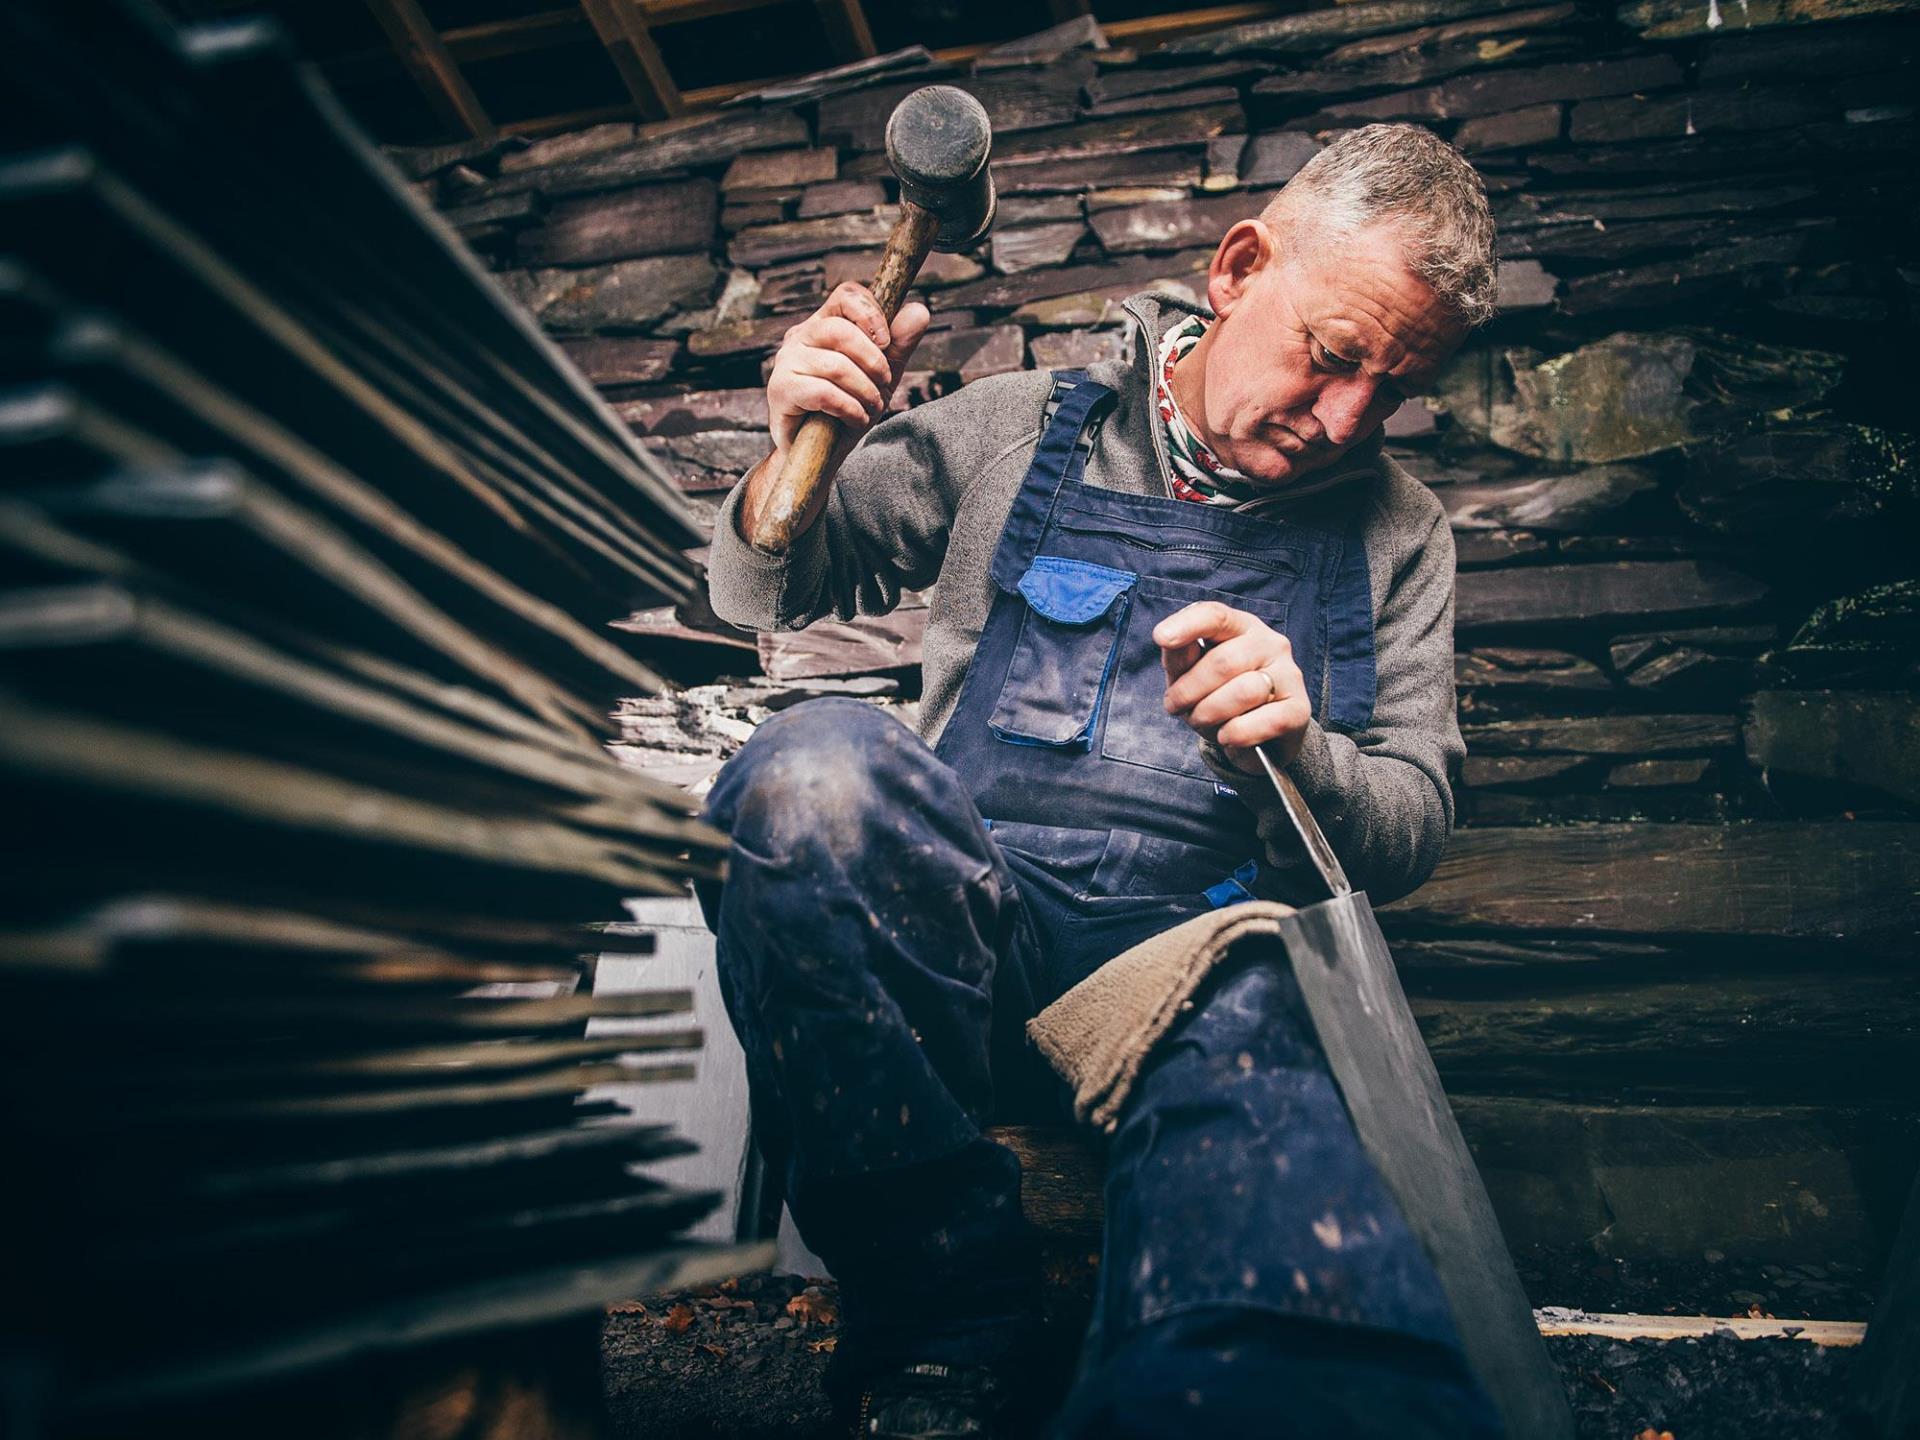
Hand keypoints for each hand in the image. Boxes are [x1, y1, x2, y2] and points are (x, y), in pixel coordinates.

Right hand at [766, 282, 929, 458]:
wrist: (820, 453)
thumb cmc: (848, 409)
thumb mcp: (882, 376)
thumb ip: (900, 345)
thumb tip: (919, 310)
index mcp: (824, 324)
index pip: (846, 295)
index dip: (872, 313)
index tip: (887, 342)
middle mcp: (800, 337)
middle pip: (841, 330)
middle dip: (873, 362)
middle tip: (883, 385)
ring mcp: (786, 362)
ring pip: (836, 366)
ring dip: (865, 392)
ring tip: (871, 408)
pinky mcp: (781, 390)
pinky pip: (823, 393)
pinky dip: (849, 409)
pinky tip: (855, 419)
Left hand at [1155, 602, 1309, 773]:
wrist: (1258, 737)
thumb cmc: (1219, 697)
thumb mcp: (1191, 674)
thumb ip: (1180, 655)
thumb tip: (1167, 638)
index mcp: (1240, 627)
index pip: (1216, 615)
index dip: (1188, 625)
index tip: (1161, 638)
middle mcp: (1270, 643)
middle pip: (1223, 662)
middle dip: (1189, 691)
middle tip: (1177, 707)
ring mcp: (1289, 674)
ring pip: (1244, 692)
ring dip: (1210, 714)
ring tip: (1202, 722)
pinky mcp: (1299, 709)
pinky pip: (1264, 722)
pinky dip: (1236, 734)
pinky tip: (1227, 736)